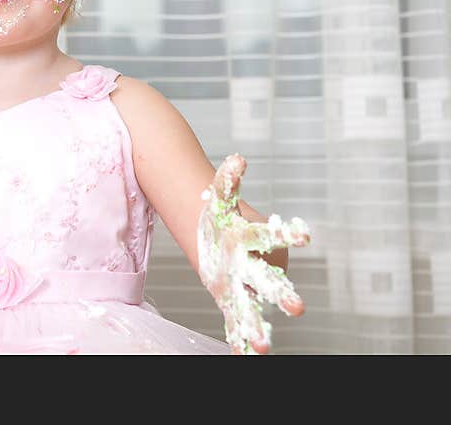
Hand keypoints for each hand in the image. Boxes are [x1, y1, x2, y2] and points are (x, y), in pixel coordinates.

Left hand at [196, 153, 310, 354]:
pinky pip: (236, 321)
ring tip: (265, 346)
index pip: (275, 237)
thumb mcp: (220, 196)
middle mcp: (256, 265)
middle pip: (272, 281)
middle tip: (298, 308)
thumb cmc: (221, 215)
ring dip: (259, 327)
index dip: (289, 234)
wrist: (211, 233)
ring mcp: (243, 284)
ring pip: (253, 307)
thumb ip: (228, 180)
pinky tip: (250, 357)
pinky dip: (242, 342)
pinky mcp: (230, 298)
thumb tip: (238, 160)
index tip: (305, 234)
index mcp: (257, 238)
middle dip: (283, 294)